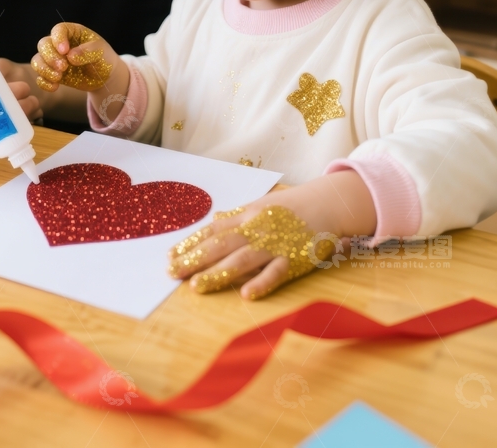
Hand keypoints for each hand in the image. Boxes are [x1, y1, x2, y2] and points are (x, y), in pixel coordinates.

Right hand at [31, 21, 119, 92]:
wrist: (104, 77)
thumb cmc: (103, 58)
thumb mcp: (100, 51)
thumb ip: (87, 51)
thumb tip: (71, 56)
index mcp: (72, 32)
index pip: (58, 30)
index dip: (58, 39)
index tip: (64, 51)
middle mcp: (59, 44)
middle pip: (43, 45)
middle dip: (50, 57)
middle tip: (63, 67)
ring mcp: (54, 59)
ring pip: (37, 60)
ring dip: (44, 69)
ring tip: (59, 78)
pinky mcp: (52, 74)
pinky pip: (40, 77)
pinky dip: (44, 82)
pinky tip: (55, 87)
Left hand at [168, 174, 375, 299]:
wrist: (327, 202)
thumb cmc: (291, 206)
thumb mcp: (261, 206)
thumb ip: (238, 216)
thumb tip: (213, 221)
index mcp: (247, 215)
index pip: (212, 230)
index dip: (190, 243)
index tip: (169, 256)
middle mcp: (256, 228)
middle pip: (220, 245)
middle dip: (194, 259)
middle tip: (171, 273)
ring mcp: (274, 244)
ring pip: (242, 260)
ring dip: (217, 273)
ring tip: (195, 286)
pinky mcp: (294, 258)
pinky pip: (276, 272)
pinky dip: (262, 282)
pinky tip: (246, 294)